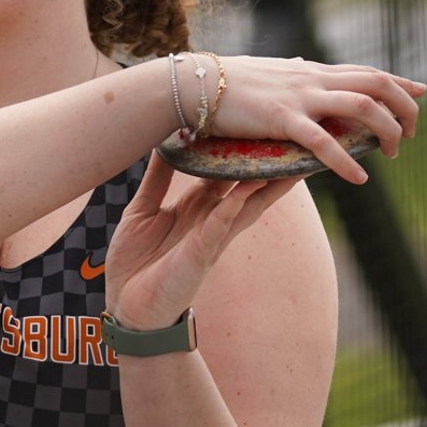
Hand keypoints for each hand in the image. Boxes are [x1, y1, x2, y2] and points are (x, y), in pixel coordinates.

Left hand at [104, 152, 304, 332]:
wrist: (127, 307)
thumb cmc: (137, 262)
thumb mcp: (143, 211)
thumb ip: (156, 179)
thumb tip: (163, 142)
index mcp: (198, 206)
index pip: (228, 171)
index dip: (243, 147)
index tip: (259, 120)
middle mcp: (211, 218)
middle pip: (249, 183)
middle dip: (272, 162)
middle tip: (298, 134)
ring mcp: (210, 236)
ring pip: (247, 203)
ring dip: (266, 182)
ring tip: (291, 158)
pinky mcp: (201, 254)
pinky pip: (220, 226)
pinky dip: (232, 207)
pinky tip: (246, 190)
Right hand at [191, 56, 426, 183]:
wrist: (193, 83)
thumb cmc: (225, 82)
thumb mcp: (270, 73)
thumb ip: (292, 73)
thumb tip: (302, 66)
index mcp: (311, 71)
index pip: (367, 72)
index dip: (399, 83)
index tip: (421, 93)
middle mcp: (313, 79)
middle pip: (377, 85)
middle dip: (404, 109)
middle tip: (409, 136)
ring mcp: (300, 97)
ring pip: (363, 107)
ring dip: (386, 131)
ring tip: (392, 154)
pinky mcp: (282, 119)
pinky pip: (323, 142)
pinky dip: (345, 162)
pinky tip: (358, 179)